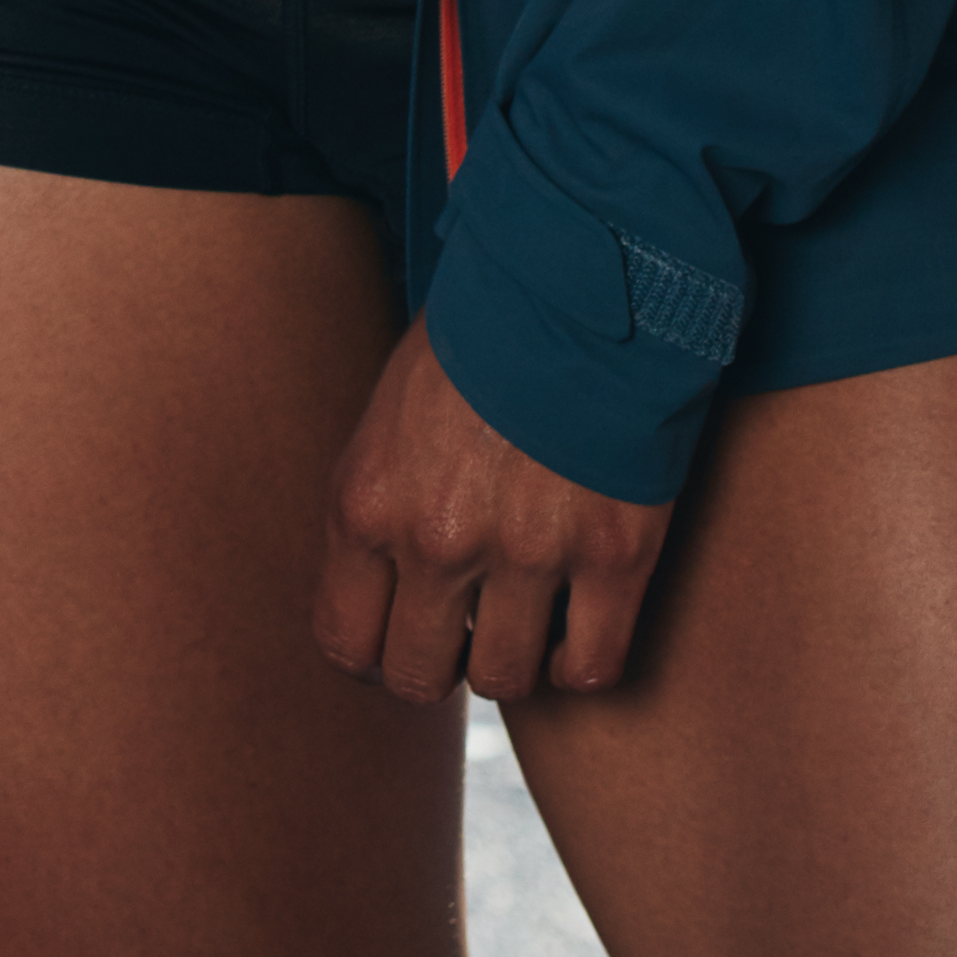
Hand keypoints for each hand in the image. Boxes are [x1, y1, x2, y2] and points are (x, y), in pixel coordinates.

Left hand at [311, 324, 672, 703]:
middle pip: (417, 675)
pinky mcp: (613, 556)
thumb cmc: (477, 337)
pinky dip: (585, 661)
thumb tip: (385, 577)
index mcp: (366, 502)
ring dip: (516, 656)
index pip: (343, 640)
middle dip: (440, 659)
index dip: (374, 649)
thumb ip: (381, 500)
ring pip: (504, 679)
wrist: (575, 278)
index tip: (402, 631)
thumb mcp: (388, 412)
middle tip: (467, 623)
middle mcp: (434, 540)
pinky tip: (584, 626)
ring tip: (528, 613)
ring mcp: (526, 553)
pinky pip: (591, 666)